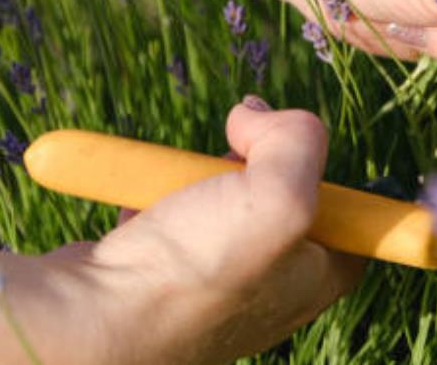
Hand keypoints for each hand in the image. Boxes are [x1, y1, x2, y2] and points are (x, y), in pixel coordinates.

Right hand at [45, 98, 362, 364]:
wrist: (87, 322)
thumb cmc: (194, 272)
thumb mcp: (278, 195)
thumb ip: (298, 141)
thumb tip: (260, 114)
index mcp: (316, 277)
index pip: (349, 212)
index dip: (323, 170)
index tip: (290, 148)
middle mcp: (271, 286)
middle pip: (279, 194)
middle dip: (251, 160)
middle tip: (230, 153)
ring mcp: (213, 284)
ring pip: (219, 199)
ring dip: (196, 177)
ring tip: (176, 188)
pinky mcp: (161, 274)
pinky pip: (168, 217)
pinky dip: (152, 200)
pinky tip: (141, 209)